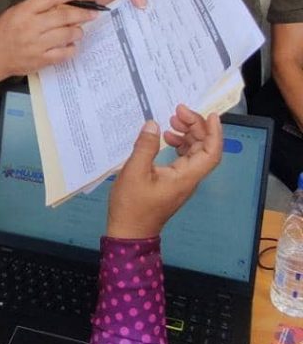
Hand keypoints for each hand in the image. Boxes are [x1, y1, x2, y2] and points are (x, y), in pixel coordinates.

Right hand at [0, 0, 97, 77]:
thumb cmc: (3, 32)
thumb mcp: (16, 11)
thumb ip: (39, 3)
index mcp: (23, 11)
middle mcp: (31, 27)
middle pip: (64, 16)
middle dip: (82, 13)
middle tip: (92, 13)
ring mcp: (36, 45)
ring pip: (67, 35)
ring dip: (77, 31)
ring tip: (78, 30)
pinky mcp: (41, 60)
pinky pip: (64, 53)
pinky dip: (71, 48)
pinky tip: (69, 45)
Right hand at [106, 105, 222, 238]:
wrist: (129, 231)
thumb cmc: (132, 205)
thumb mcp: (133, 172)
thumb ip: (146, 147)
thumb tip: (153, 124)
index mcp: (185, 176)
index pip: (211, 152)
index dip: (214, 132)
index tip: (209, 114)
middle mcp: (189, 178)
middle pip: (204, 149)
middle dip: (196, 127)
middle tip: (178, 111)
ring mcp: (182, 181)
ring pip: (195, 153)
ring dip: (188, 134)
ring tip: (171, 120)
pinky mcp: (173, 182)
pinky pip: (184, 159)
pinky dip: (179, 144)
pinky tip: (166, 138)